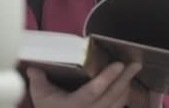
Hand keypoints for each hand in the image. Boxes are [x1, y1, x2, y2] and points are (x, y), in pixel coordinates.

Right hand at [27, 62, 141, 107]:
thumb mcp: (40, 95)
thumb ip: (38, 79)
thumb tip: (33, 66)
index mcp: (74, 105)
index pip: (93, 91)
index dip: (106, 78)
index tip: (118, 65)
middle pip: (112, 96)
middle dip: (124, 79)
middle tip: (135, 65)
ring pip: (118, 103)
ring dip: (126, 87)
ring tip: (132, 72)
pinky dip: (124, 98)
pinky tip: (126, 87)